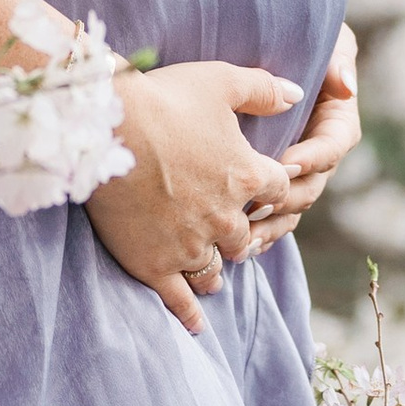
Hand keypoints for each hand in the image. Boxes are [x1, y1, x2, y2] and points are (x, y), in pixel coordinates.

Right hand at [86, 60, 300, 334]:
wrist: (106, 127)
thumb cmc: (164, 97)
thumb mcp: (221, 80)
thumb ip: (264, 89)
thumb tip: (299, 94)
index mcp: (249, 175)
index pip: (278, 191)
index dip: (270, 186)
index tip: (260, 186)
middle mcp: (226, 218)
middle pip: (245, 236)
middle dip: (237, 230)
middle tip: (223, 225)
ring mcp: (191, 246)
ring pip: (216, 270)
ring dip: (215, 266)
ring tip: (207, 267)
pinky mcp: (155, 265)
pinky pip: (180, 300)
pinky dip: (190, 314)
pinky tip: (196, 325)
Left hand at [242, 27, 359, 257]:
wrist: (271, 49)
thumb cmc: (304, 40)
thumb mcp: (330, 41)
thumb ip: (339, 60)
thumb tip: (346, 87)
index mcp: (337, 124)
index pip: (332, 146)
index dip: (311, 157)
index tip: (285, 161)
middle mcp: (320, 155)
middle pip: (311, 185)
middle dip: (286, 197)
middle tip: (258, 203)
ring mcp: (299, 175)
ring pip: (292, 208)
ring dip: (271, 224)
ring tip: (246, 237)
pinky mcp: (276, 185)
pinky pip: (274, 216)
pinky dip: (261, 232)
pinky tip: (241, 247)